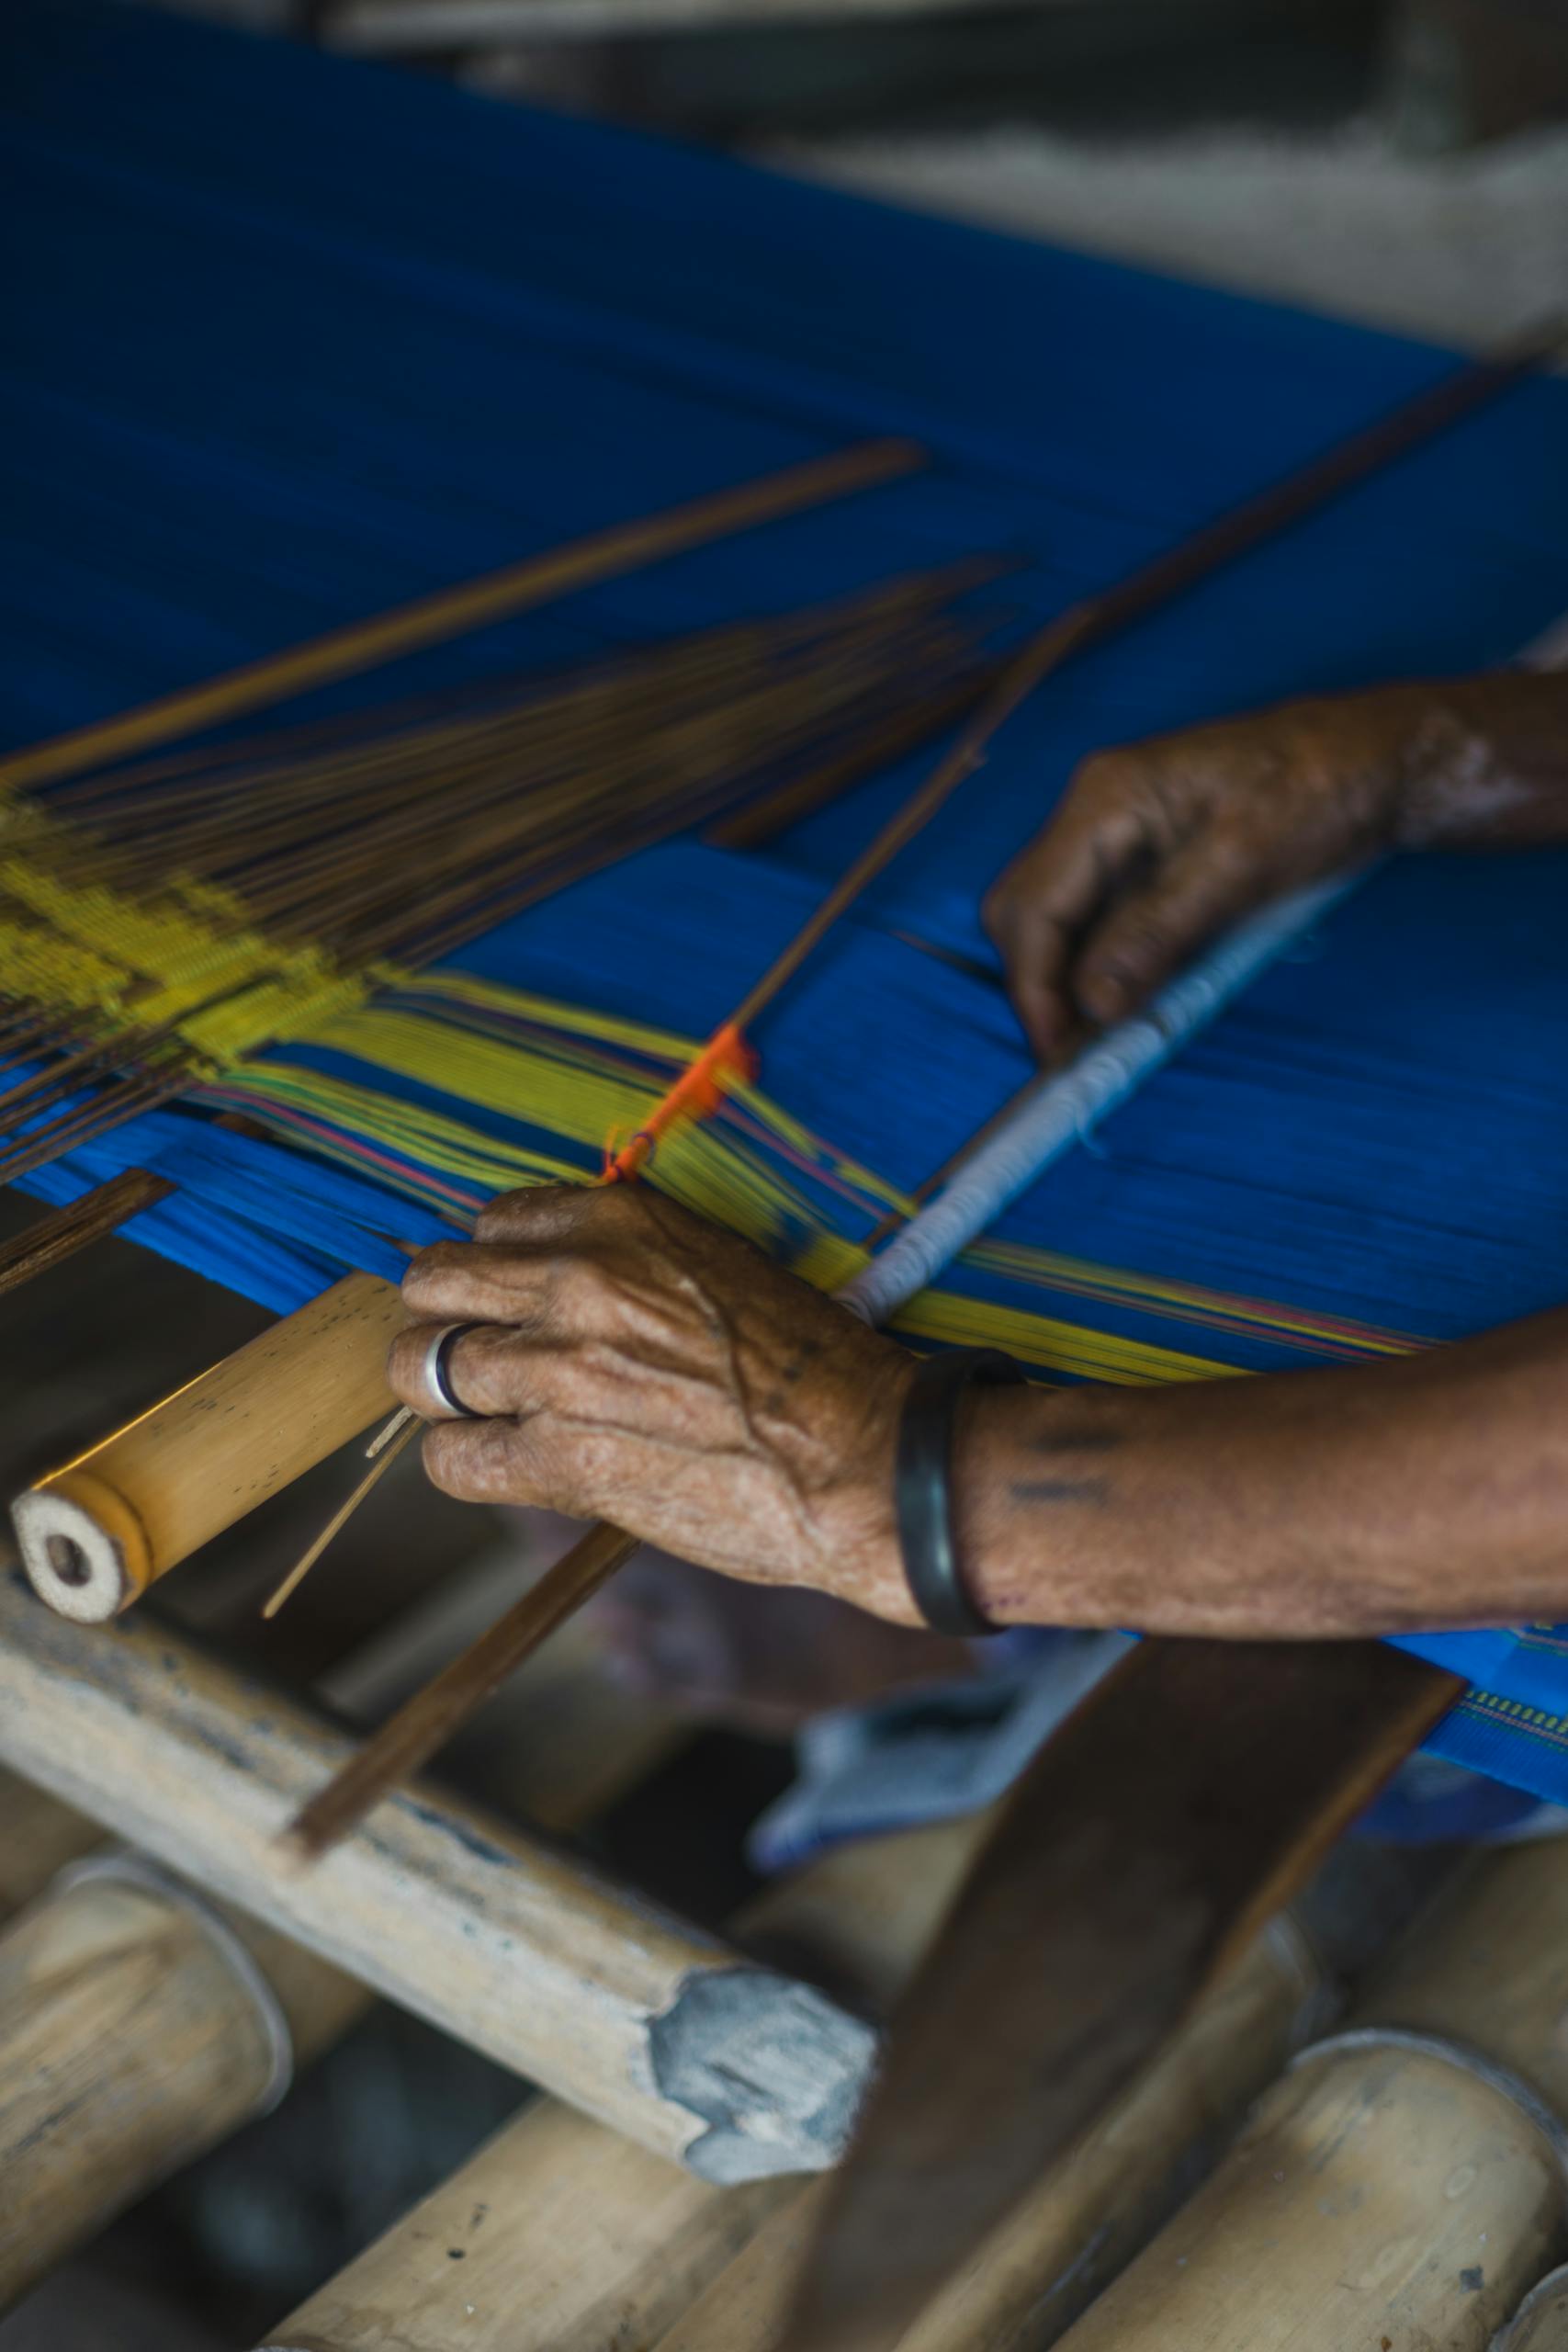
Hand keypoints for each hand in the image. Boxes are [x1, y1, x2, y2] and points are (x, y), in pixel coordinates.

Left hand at [388, 1186, 921, 1621]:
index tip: (515, 1302)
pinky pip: (448, 1457)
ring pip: (418, 1368)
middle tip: (475, 1355)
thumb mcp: (719, 1265)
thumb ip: (630, 1262)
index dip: (497, 1270)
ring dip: (449, 1394)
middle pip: (431, 1282)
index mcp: (619, 1221)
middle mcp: (576, 1281)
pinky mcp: (557, 1459)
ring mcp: (558, 1371)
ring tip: (490, 1412)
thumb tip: (560, 1282)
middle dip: (443, 1318)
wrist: (865, 1458)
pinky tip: (507, 1464)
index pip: (492, 1223)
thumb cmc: (812, 1368)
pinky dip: (466, 1463)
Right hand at [983, 685, 1444, 1058]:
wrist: (1378, 759)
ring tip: (1105, 1040)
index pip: (1032, 906)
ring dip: (1073, 983)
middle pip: (1026, 913)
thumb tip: (1093, 1003)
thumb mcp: (1240, 864)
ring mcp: (1119, 836)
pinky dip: (1108, 968)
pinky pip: (1102, 921)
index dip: (1035, 988)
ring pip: (1059, 922)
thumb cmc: (1319, 791)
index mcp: (1105, 799)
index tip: (1059, 1053)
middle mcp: (1096, 814)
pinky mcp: (1148, 860)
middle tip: (1076, 1054)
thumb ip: (1157, 931)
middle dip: (1042, 987)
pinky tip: (1134, 1001)